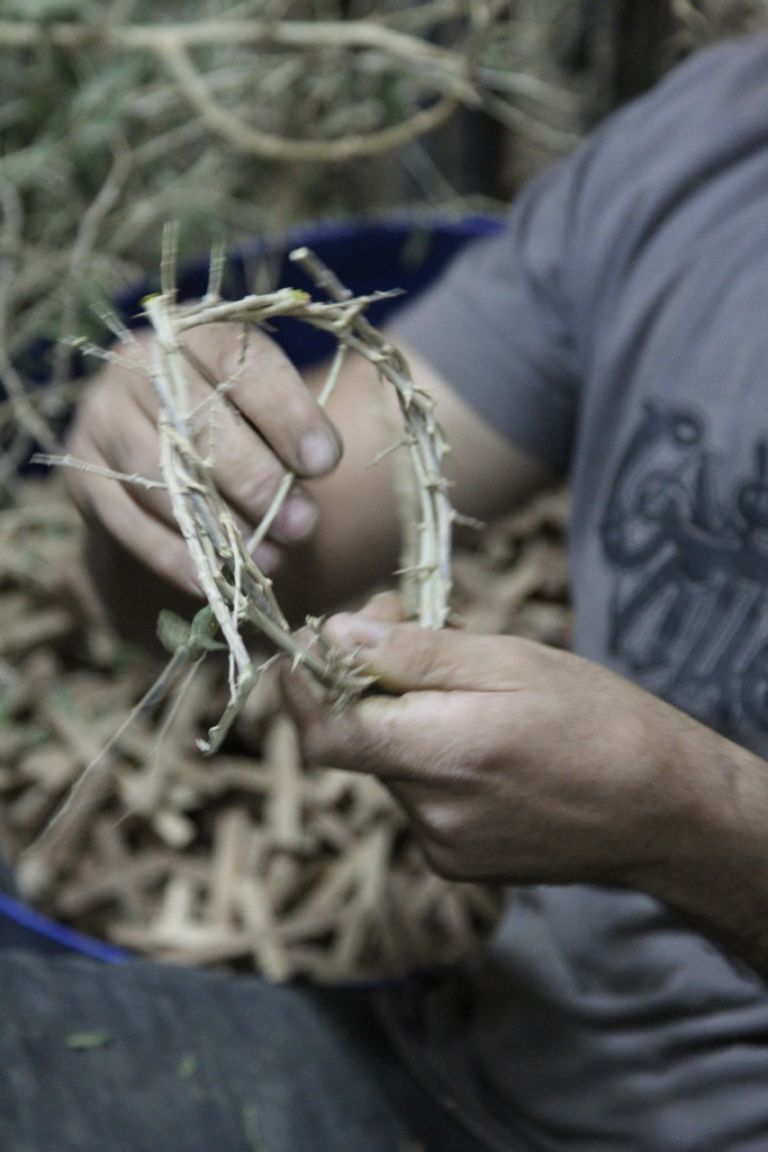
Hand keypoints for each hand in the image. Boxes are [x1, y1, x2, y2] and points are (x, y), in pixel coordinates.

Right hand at [67, 325, 341, 594]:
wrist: (156, 434)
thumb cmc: (234, 417)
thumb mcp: (264, 402)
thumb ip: (289, 427)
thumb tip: (316, 466)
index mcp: (195, 331)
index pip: (240, 362)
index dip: (287, 414)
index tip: (324, 464)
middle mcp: (138, 363)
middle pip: (198, 424)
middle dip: (258, 482)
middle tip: (303, 526)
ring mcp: (102, 417)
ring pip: (161, 476)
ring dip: (219, 525)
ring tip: (269, 559)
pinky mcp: (84, 473)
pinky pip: (127, 522)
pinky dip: (173, 555)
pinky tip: (212, 578)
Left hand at [283, 601, 695, 888]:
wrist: (664, 812)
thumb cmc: (600, 721)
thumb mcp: (513, 663)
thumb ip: (418, 655)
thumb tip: (336, 634)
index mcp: (447, 755)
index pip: (329, 733)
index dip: (299, 689)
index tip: (301, 643)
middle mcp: (434, 814)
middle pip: (360, 742)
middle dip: (367, 682)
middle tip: (409, 627)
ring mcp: (445, 847)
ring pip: (390, 767)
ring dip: (404, 720)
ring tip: (466, 689)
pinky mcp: (459, 864)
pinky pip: (419, 799)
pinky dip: (428, 760)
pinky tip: (482, 743)